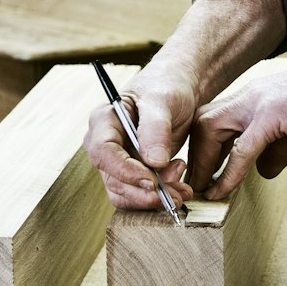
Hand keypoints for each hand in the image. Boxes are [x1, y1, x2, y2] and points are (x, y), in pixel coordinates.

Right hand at [84, 56, 202, 211]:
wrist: (177, 91)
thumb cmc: (165, 87)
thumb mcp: (163, 100)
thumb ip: (156, 128)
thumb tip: (154, 162)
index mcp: (104, 121)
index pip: (103, 153)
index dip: (125, 171)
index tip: (152, 181)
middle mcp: (105, 144)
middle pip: (114, 180)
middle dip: (145, 192)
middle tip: (176, 192)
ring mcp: (119, 161)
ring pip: (126, 193)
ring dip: (154, 198)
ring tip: (182, 188)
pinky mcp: (134, 172)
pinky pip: (139, 194)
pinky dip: (160, 196)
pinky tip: (179, 184)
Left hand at [187, 58, 286, 199]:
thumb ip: (276, 150)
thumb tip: (263, 171)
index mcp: (251, 98)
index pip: (213, 119)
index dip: (204, 147)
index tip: (203, 172)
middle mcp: (246, 98)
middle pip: (202, 123)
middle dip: (195, 155)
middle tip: (196, 183)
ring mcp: (256, 104)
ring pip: (211, 130)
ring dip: (203, 163)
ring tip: (202, 189)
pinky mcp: (270, 116)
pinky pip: (241, 149)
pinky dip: (228, 172)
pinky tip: (222, 190)